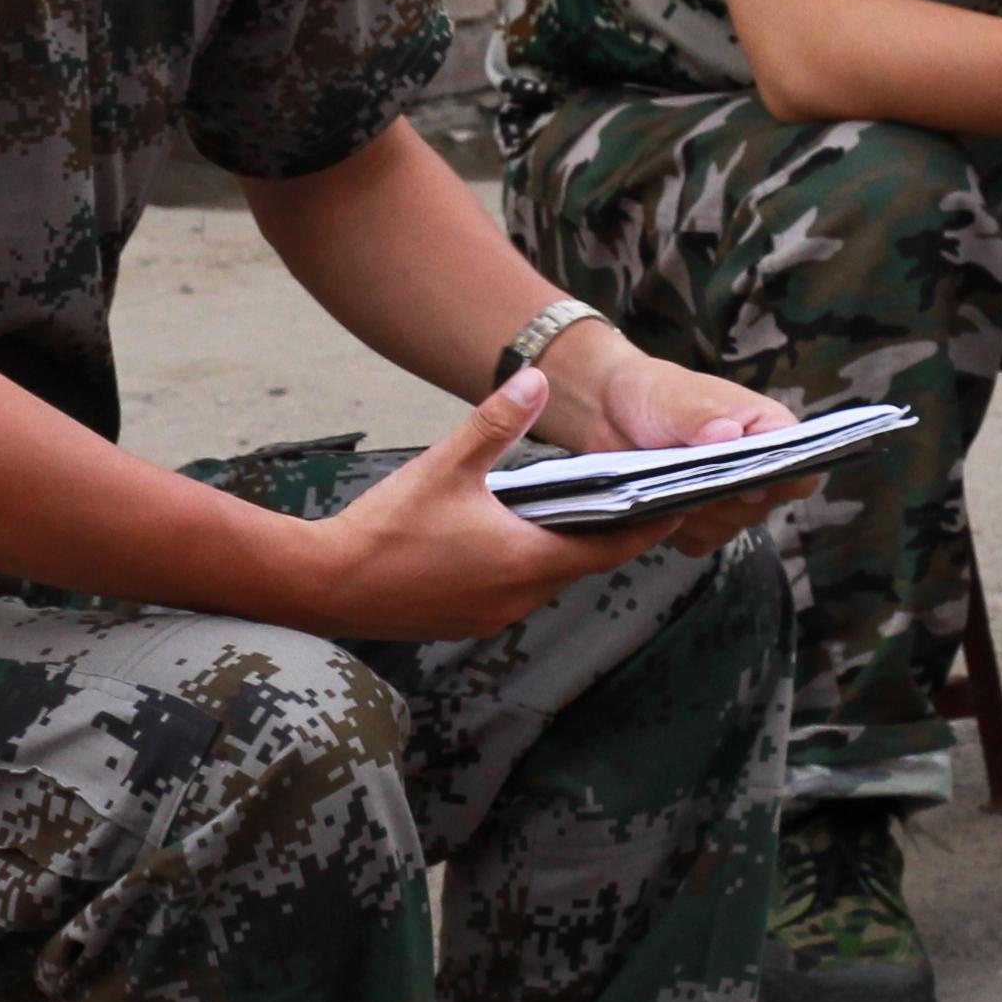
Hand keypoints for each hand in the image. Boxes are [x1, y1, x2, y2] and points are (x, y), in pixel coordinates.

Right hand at [283, 370, 680, 640]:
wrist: (325, 585)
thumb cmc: (385, 527)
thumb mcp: (445, 465)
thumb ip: (496, 423)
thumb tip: (534, 379)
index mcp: (527, 559)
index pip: (611, 547)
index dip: (646, 527)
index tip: (677, 507)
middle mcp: (520, 596)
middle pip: (582, 564)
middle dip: (605, 534)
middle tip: (628, 500)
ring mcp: (492, 615)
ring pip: (546, 579)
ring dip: (559, 550)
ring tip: (567, 512)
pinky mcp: (466, 622)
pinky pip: (513, 592)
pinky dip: (523, 566)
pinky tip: (504, 538)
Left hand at [536, 322, 800, 547]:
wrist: (608, 412)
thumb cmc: (652, 393)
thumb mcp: (673, 398)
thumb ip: (701, 416)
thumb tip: (727, 435)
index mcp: (768, 431)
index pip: (802, 470)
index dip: (780, 481)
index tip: (743, 478)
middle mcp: (757, 468)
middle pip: (765, 507)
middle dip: (724, 496)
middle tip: (686, 472)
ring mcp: (730, 499)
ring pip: (731, 527)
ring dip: (697, 512)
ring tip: (666, 479)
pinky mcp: (701, 521)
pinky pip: (702, 542)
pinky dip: (678, 528)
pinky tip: (658, 502)